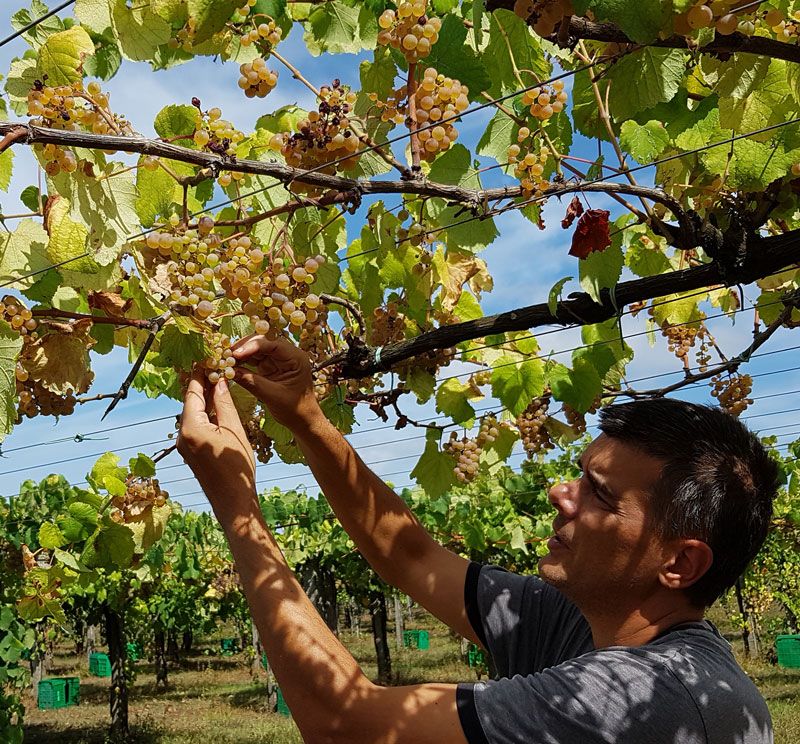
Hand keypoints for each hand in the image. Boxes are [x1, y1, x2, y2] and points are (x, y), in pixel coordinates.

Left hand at [177, 369, 255, 507]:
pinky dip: (205, 414)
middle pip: (190, 402)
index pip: (192, 393)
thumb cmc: (238, 468)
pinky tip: (218, 407)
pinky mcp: (189, 452)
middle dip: (202, 385)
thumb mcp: (234, 430)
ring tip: (219, 383)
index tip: (205, 358)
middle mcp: (181, 435)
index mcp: (190, 427)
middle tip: (215, 366)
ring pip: (193, 414)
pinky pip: (195, 426)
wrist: (233, 501)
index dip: (199, 374)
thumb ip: (224, 404)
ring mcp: (183, 445)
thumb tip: (219, 382)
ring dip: (205, 399)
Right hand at [231, 335, 322, 431]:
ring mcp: (278, 360)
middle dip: (244, 347)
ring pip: (256, 349)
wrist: (303, 420)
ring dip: (240, 353)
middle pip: (263, 342)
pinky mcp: (270, 367)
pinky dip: (242, 361)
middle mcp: (288, 355)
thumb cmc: (295, 410)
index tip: (235, 354)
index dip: (252, 346)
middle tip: (225, 355)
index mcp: (296, 358)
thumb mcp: (273, 396)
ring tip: (225, 360)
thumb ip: (252, 382)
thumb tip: (230, 372)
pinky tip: (231, 366)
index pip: (273, 344)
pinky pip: (254, 359)